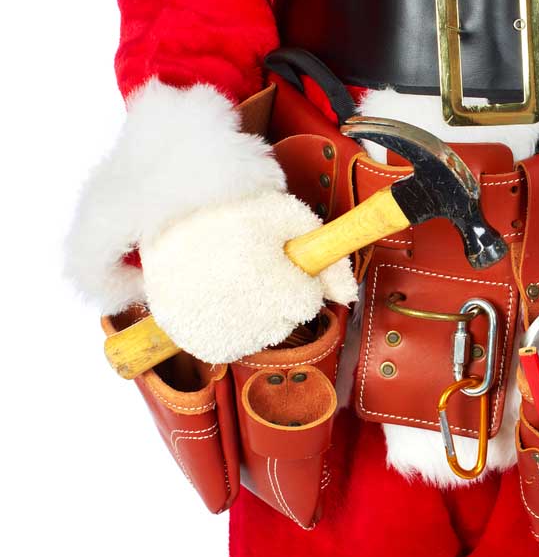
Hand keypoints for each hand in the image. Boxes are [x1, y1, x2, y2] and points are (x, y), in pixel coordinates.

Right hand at [141, 190, 356, 363]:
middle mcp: (240, 311)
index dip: (298, 280)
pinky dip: (230, 329)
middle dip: (279, 297)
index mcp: (268, 280)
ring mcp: (211, 326)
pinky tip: (220, 300)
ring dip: (255, 315)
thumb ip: (330, 257)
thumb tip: (349, 296)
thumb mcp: (291, 219)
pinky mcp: (188, 336)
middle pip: (285, 322)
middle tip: (252, 267)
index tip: (279, 262)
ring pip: (258, 336)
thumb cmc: (238, 212)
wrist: (170, 209)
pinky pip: (227, 347)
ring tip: (233, 280)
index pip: (306, 302)